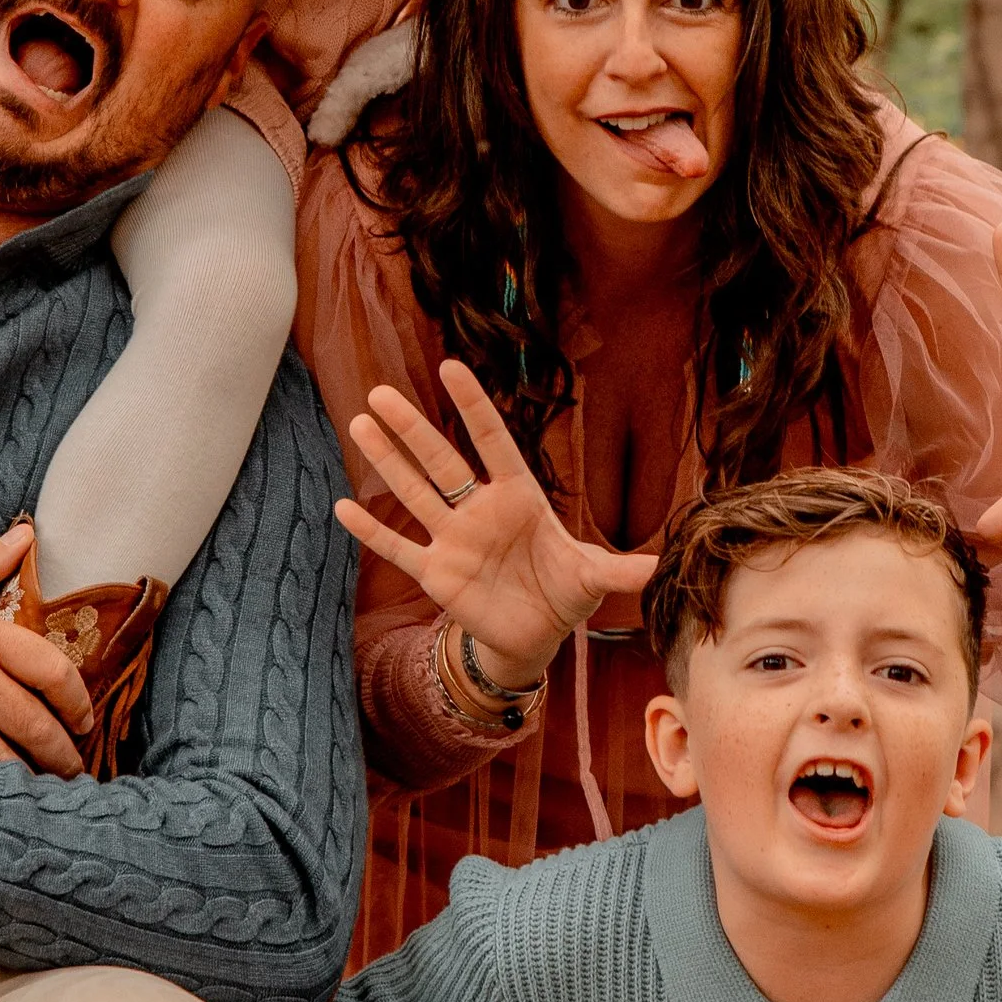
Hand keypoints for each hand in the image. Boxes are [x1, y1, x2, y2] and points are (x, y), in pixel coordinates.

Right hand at [337, 359, 656, 684]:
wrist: (535, 635)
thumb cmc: (564, 593)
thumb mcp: (591, 579)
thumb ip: (617, 571)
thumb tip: (660, 567)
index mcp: (518, 498)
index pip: (492, 442)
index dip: (473, 406)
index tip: (450, 366)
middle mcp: (480, 511)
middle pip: (441, 461)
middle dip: (411, 429)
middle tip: (381, 393)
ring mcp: (453, 540)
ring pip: (414, 493)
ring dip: (387, 462)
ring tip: (360, 424)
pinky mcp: (436, 574)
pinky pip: (399, 548)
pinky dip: (371, 531)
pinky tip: (342, 506)